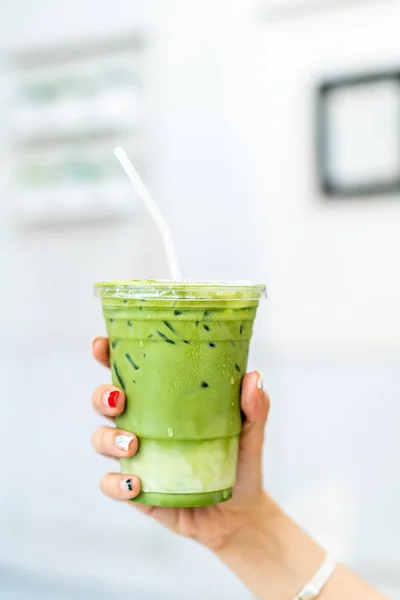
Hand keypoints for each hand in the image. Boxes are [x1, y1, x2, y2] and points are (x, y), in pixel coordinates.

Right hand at [91, 336, 270, 550]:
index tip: (101, 345)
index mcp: (162, 401)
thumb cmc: (240, 460)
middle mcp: (142, 424)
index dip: (107, 356)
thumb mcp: (250, 430)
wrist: (240, 513)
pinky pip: (111, 485)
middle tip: (119, 400)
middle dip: (102, 396)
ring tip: (133, 445)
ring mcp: (136, 458)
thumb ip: (254, 406)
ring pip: (101, 439)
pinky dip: (116, 484)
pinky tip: (135, 484)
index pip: (129, 373)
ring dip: (108, 439)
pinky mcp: (137, 490)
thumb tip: (253, 377)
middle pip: (104, 402)